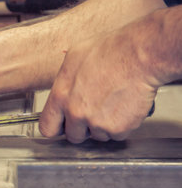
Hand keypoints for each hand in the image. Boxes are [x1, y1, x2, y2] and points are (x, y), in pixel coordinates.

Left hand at [39, 26, 158, 142]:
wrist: (139, 55)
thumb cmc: (111, 51)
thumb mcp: (75, 57)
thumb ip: (65, 79)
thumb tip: (64, 86)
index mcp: (61, 96)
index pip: (47, 127)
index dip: (56, 128)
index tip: (62, 126)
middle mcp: (76, 112)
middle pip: (73, 136)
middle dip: (82, 128)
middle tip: (94, 112)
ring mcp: (96, 122)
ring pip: (97, 135)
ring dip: (104, 125)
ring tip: (112, 103)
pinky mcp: (117, 128)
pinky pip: (117, 135)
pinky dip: (123, 125)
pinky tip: (124, 107)